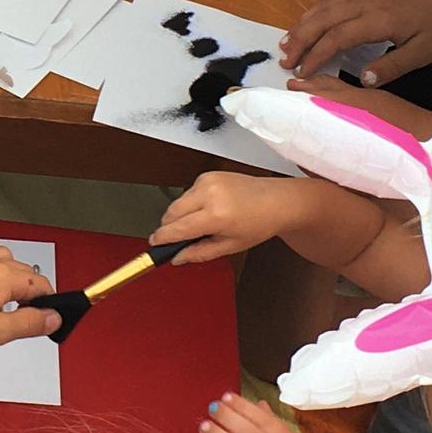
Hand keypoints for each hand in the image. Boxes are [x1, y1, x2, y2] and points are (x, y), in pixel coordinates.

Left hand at [0, 244, 57, 357]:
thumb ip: (30, 324)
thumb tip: (53, 318)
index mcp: (4, 275)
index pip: (42, 284)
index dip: (49, 305)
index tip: (46, 321)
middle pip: (26, 272)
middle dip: (32, 295)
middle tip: (26, 322)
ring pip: (6, 265)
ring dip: (13, 284)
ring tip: (6, 311)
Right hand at [153, 172, 317, 264]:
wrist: (276, 200)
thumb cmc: (259, 223)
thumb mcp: (230, 246)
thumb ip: (199, 253)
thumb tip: (178, 258)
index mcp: (216, 215)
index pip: (177, 228)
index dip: (162, 238)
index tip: (155, 243)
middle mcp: (210, 194)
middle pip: (171, 213)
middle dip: (170, 227)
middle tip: (178, 238)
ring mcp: (208, 181)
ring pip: (178, 202)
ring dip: (180, 215)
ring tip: (201, 224)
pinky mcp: (208, 175)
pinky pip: (188, 192)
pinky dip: (191, 203)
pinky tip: (207, 209)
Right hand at [283, 0, 431, 85]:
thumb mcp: (424, 51)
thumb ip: (393, 65)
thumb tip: (363, 79)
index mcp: (378, 21)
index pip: (337, 37)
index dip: (316, 55)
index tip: (302, 74)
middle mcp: (365, 5)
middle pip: (322, 19)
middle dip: (300, 39)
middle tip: (284, 60)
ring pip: (324, 8)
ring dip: (302, 25)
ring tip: (285, 42)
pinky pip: (333, 2)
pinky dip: (315, 13)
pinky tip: (310, 23)